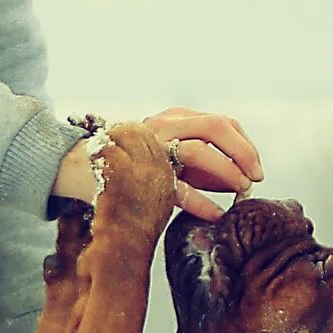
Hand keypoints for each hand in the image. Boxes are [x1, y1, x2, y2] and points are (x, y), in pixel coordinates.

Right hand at [51, 108, 262, 224]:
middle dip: (244, 153)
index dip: (245, 144)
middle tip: (256, 178)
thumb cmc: (129, 165)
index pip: (220, 122)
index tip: (256, 167)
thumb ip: (198, 160)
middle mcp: (162, 125)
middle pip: (216, 127)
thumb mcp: (165, 152)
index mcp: (173, 118)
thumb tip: (239, 179)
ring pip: (198, 151)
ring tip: (241, 192)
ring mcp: (150, 146)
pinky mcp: (139, 172)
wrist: (75, 167)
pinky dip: (202, 202)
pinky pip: (177, 188)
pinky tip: (217, 214)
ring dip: (227, 172)